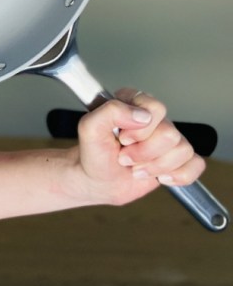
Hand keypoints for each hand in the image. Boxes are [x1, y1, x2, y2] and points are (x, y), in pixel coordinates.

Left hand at [75, 88, 205, 204]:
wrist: (97, 182)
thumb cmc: (93, 154)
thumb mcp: (89, 128)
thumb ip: (110, 111)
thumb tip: (142, 115)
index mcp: (133, 103)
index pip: (155, 108)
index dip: (140, 129)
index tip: (122, 139)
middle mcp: (154, 119)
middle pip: (170, 133)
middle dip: (144, 152)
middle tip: (125, 156)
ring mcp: (167, 139)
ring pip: (183, 150)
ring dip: (154, 166)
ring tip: (136, 168)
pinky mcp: (178, 159)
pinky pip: (196, 164)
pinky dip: (177, 176)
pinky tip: (159, 177)